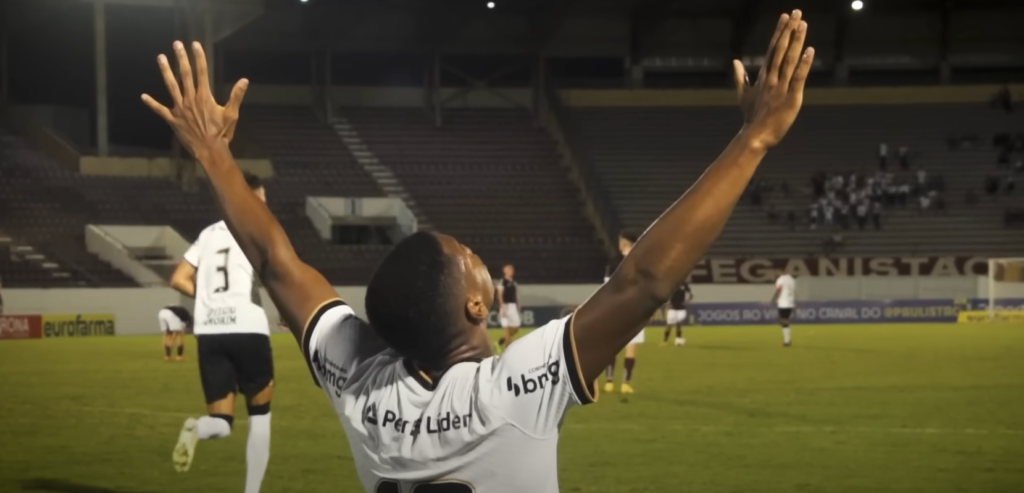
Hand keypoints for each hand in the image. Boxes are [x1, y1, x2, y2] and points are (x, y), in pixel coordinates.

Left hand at [142, 41, 248, 159]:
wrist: (209, 150)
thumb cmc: (222, 133)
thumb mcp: (232, 114)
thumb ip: (236, 96)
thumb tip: (244, 80)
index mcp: (204, 97)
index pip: (201, 72)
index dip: (198, 57)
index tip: (195, 44)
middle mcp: (190, 99)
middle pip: (185, 74)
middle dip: (181, 58)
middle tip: (176, 44)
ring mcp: (180, 109)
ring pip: (171, 86)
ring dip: (166, 71)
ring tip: (161, 58)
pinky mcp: (173, 119)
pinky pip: (160, 110)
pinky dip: (152, 103)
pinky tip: (143, 96)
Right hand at [732, 10, 813, 149]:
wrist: (756, 136)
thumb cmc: (752, 116)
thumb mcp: (743, 94)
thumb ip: (740, 77)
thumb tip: (735, 61)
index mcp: (764, 76)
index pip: (772, 49)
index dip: (779, 32)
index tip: (785, 17)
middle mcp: (772, 78)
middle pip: (781, 49)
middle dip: (789, 30)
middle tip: (796, 12)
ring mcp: (781, 87)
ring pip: (789, 60)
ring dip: (796, 41)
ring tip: (803, 24)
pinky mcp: (791, 98)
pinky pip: (798, 78)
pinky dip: (803, 64)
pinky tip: (809, 51)